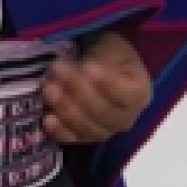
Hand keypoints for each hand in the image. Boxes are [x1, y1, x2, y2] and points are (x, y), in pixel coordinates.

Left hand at [42, 30, 151, 144]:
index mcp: (139, 93)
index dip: (106, 83)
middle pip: (103, 112)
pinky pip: (74, 140)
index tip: (87, 66)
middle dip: (78, 91)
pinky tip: (47, 119)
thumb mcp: (112, 47)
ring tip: (48, 89)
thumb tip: (82, 68)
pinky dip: (60, 131)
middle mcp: (126, 118)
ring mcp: (106, 130)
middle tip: (58, 70)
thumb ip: (102, 58)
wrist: (101, 67)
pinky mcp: (85, 137)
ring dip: (65, 109)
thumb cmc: (109, 54)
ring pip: (88, 128)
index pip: (125, 94)